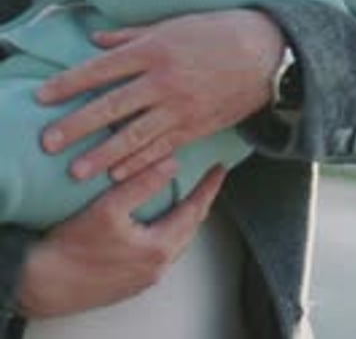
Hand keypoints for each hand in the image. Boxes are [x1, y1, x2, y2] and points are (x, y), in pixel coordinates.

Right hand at [18, 161, 225, 316]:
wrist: (43, 284)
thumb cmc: (72, 248)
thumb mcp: (108, 208)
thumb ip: (142, 183)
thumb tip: (172, 163)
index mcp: (158, 248)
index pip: (195, 211)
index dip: (209, 187)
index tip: (220, 169)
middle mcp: (157, 267)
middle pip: (190, 229)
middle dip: (201, 203)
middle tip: (207, 181)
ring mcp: (144, 278)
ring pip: (176, 243)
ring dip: (184, 219)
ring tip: (187, 197)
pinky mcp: (130, 282)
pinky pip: (160, 253)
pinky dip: (167, 232)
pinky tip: (158, 222)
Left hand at [37, 10, 283, 180]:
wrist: (267, 54)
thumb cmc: (218, 31)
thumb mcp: (173, 24)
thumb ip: (132, 35)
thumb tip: (96, 41)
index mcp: (155, 50)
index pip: (103, 68)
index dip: (70, 83)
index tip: (44, 96)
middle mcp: (164, 80)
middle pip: (112, 106)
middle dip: (77, 125)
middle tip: (48, 141)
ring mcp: (181, 107)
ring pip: (134, 136)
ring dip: (102, 156)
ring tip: (76, 170)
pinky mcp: (196, 127)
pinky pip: (162, 149)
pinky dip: (139, 163)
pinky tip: (118, 175)